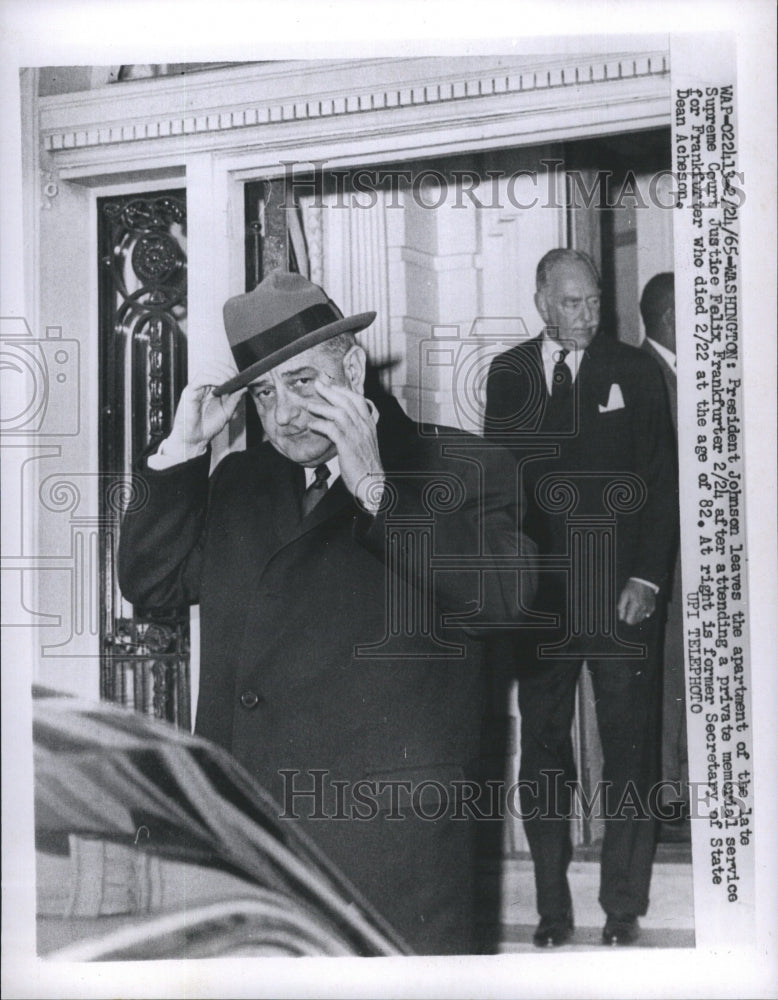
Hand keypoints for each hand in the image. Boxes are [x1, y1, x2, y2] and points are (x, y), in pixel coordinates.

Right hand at [165, 362, 245, 460]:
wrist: (194, 440)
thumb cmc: (207, 427)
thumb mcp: (226, 412)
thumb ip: (234, 399)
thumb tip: (244, 387)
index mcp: (211, 389)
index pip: (220, 372)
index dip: (231, 371)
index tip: (243, 376)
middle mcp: (203, 387)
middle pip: (214, 368)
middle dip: (227, 370)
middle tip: (238, 377)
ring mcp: (196, 388)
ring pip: (208, 370)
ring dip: (221, 373)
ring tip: (231, 380)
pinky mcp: (189, 392)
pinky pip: (201, 379)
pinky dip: (213, 378)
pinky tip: (222, 383)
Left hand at [306, 379, 384, 510]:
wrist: (372, 483)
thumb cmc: (366, 465)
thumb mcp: (365, 443)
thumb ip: (357, 430)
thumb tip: (344, 421)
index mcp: (369, 425)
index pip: (358, 400)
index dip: (344, 390)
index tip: (331, 385)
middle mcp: (364, 427)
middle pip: (347, 401)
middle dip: (331, 391)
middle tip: (317, 384)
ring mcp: (357, 435)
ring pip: (339, 413)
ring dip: (322, 407)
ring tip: (309, 406)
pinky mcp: (347, 446)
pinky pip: (332, 430)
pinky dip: (320, 425)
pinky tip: (312, 425)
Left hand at [617, 578, 656, 625]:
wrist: (644, 581)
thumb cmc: (632, 587)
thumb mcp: (624, 595)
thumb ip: (621, 607)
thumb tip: (621, 618)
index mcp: (635, 606)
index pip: (629, 621)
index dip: (625, 618)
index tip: (624, 612)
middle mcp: (643, 609)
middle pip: (635, 621)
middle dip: (630, 616)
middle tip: (629, 607)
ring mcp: (649, 608)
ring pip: (641, 618)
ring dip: (636, 615)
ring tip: (634, 605)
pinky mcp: (652, 607)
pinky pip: (646, 614)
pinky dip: (642, 611)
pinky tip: (640, 604)